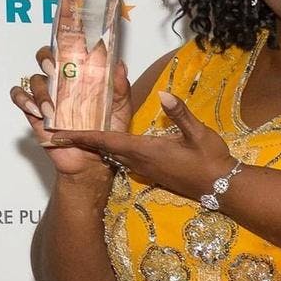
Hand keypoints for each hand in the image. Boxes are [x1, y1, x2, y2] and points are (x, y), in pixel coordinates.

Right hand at [10, 45, 132, 178]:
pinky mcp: (35, 114)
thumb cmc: (107, 133)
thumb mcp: (121, 108)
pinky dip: (23, 99)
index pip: (68, 51)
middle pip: (45, 58)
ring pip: (34, 80)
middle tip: (53, 67)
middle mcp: (62, 83)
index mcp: (81, 77)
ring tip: (50, 108)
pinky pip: (20, 98)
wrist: (95, 161)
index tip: (68, 41)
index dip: (65, 42)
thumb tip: (119, 64)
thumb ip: (120, 87)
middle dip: (46, 58)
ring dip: (41, 91)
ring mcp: (47, 98)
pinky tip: (36, 110)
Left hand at [50, 91, 236, 199]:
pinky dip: (110, 149)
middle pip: (103, 148)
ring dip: (94, 145)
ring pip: (112, 154)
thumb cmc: (211, 160)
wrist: (221, 187)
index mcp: (145, 150)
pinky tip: (108, 142)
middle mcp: (139, 161)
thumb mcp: (199, 134)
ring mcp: (145, 169)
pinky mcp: (151, 171)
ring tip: (77, 134)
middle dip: (80, 140)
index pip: (106, 141)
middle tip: (58, 130)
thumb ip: (180, 114)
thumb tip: (164, 94)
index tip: (58, 133)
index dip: (82, 136)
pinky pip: (123, 159)